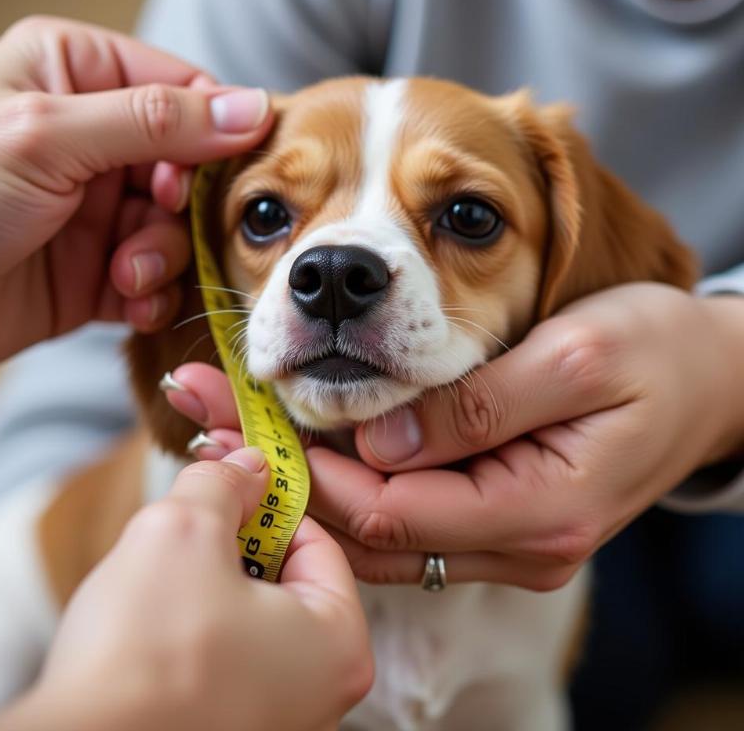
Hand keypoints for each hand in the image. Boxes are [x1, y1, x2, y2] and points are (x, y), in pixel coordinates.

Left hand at [0, 16, 272, 375]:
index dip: (215, 133)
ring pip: (177, 228)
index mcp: (76, 74)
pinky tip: (129, 300)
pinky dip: (153, 294)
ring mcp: (96, 209)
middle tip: (157, 221)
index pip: (183, 90)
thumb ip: (157, 121)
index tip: (218, 174)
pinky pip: (155, 279)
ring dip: (165, 256)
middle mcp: (92, 139)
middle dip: (184, 206)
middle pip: (189, 167)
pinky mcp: (95, 271)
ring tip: (126, 274)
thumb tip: (251, 108)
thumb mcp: (50, 135)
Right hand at [0, 449, 371, 730]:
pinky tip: (153, 632)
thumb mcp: (184, 529)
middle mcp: (322, 697)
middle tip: (188, 530)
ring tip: (161, 586)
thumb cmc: (143, 654)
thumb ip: (224, 484)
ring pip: (248, 621)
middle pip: (285, 582)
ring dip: (207, 589)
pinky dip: (193, 636)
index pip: (316, 542)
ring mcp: (277, 723)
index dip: (267, 504)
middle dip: (232, 547)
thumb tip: (246, 468)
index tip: (230, 485)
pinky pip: (224, 664)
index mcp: (339, 645)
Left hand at [163, 284, 743, 588]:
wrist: (710, 378)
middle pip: (366, 524)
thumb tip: (379, 438)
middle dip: (278, 470)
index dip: (304, 470)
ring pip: (375, 522)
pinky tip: (296, 436)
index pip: (388, 508)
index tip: (236, 420)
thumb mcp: (576, 358)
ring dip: (299, 472)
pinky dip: (342, 474)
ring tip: (226, 422)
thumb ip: (479, 405)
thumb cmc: (656, 352)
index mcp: (537, 511)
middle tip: (203, 412)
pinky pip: (400, 508)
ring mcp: (500, 537)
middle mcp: (511, 543)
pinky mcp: (492, 515)